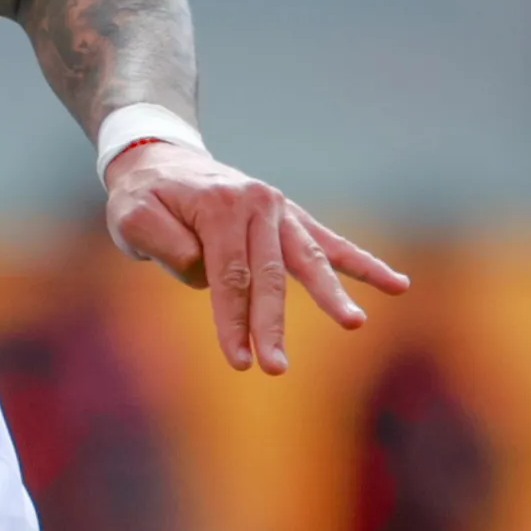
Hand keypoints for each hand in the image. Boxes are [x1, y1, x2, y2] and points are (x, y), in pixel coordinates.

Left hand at [107, 134, 414, 377]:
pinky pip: (332, 244)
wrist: (162, 162)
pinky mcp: (292, 219)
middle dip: (273, 326)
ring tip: (355, 324)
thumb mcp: (131, 217)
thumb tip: (205, 270)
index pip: (231, 276)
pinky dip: (363, 265)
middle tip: (277, 369)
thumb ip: (161, 241)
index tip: (238, 361)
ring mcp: (280, 209)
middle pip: (271, 276)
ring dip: (331, 296)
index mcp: (221, 205)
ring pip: (309, 261)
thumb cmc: (143, 198)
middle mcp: (258, 203)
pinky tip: (398, 285)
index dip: (233, 322)